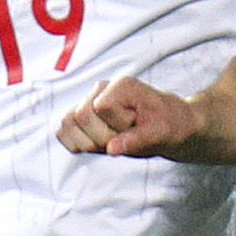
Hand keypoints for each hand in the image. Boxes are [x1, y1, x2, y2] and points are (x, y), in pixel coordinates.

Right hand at [57, 76, 203, 158]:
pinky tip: (96, 146)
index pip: (100, 108)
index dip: (115, 128)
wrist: (172, 126)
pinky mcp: (82, 117)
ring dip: (88, 142)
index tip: (134, 132)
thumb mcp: (165, 133)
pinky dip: (76, 143)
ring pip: (67, 123)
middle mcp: (102, 89)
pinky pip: (64, 130)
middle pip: (80, 116)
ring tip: (111, 143)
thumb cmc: (171, 125)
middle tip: (122, 142)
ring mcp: (89, 102)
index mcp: (122, 86)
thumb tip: (112, 148)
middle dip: (101, 138)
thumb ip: (140, 139)